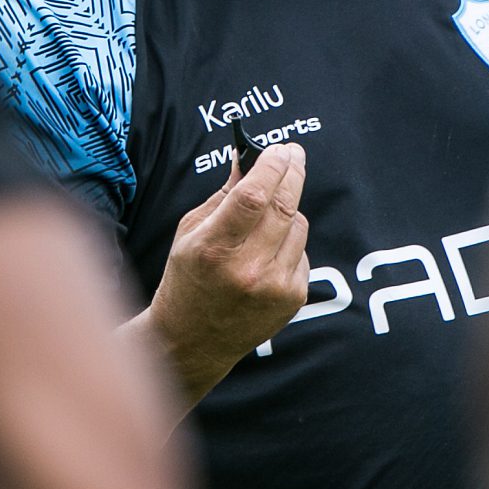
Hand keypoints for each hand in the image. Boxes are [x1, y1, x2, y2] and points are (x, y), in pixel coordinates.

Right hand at [144, 144, 310, 401]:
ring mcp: (274, 287)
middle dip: (292, 172)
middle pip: (285, 205)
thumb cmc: (186, 279)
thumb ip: (223, 195)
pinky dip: (288, 242)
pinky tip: (266, 255)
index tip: (280, 148)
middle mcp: (247, 270)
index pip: (254, 196)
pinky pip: (301, 250)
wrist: (192, 341)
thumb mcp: (190, 232)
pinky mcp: (292, 299)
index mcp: (213, 249)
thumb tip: (247, 156)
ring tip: (263, 220)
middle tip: (292, 154)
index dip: (271, 165)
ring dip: (287, 211)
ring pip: (298, 224)